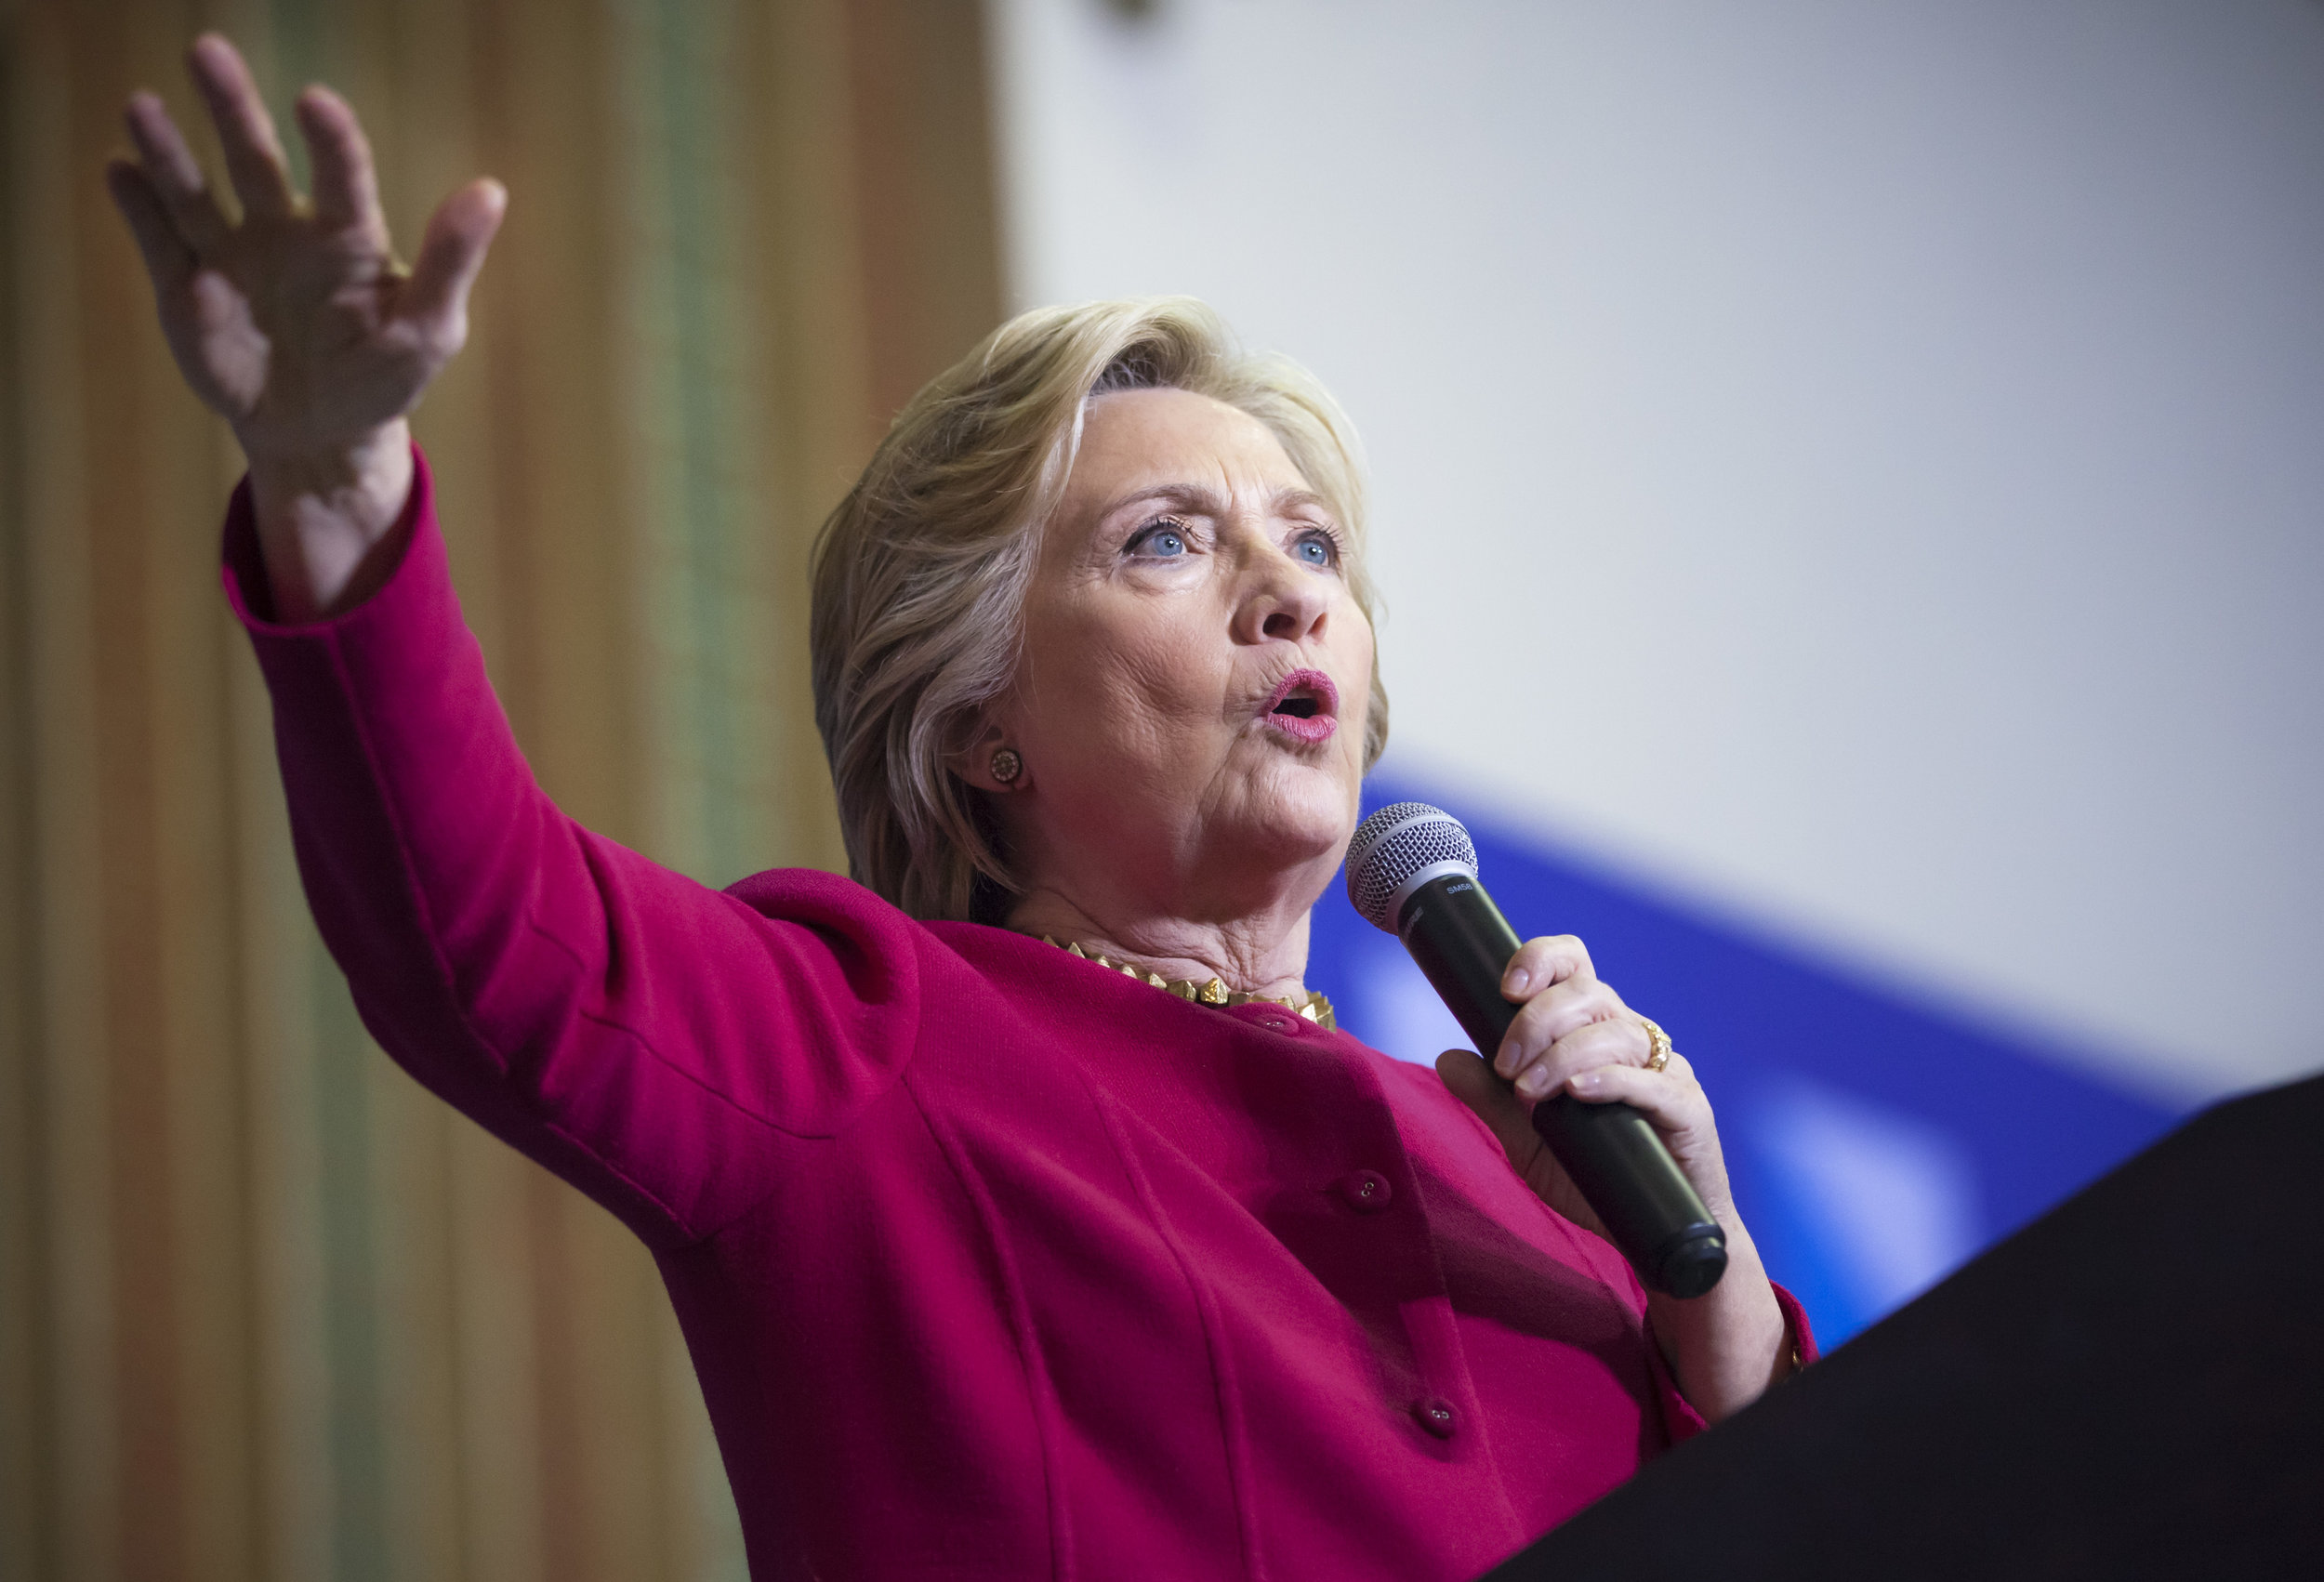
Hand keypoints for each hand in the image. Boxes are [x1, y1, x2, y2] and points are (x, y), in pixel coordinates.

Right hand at [104, 34, 504, 616]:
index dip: (331, 140)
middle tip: (208, 50)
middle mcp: (284, 229)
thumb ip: (451, 261)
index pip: (341, 175)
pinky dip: (139, 209)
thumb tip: (491, 189)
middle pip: (254, 158)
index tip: (316, 102)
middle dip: (232, 106)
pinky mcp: (186, 290)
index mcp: (347, 235)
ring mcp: (231, 255)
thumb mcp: (429, 330)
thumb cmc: (384, 375)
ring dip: (168, 151)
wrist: (321, 432)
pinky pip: (160, 243)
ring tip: (143, 105)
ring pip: (195, 192)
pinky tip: (120, 169)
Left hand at [1434, 933, 1735, 1236]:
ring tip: (1530, 1093)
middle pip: (1589, 992)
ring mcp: (1664, 1071)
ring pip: (1615, 1033)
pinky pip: (1650, 1081)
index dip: (1542, 960)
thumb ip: (1491, 1098)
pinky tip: (1577, 1092)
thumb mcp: (1528, 1139)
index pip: (1575, 966)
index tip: (1506, 988)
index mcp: (1594, 1031)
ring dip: (1561, 1057)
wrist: (1647, 1234)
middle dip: (1537, 1021)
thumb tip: (1447, 1058)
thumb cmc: (1593, 1177)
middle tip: (1507, 1066)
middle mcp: (1632, 1040)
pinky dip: (1609, 1080)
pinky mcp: (1686, 1108)